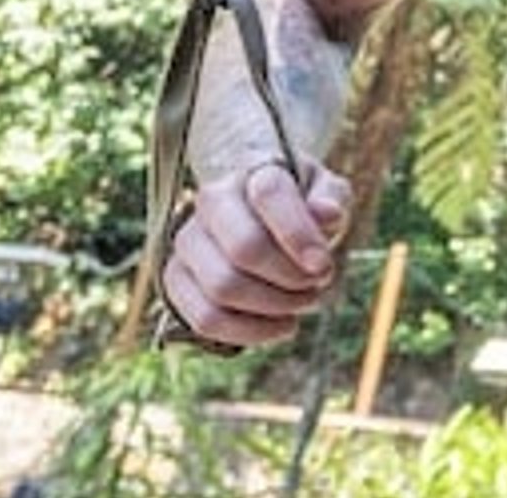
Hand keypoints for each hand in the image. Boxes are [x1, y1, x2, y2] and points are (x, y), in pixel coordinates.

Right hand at [158, 160, 352, 348]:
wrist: (258, 216)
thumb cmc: (298, 204)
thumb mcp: (324, 190)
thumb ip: (330, 198)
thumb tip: (327, 215)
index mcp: (251, 172)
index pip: (270, 193)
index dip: (299, 234)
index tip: (323, 264)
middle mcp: (210, 203)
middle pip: (245, 248)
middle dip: (290, 277)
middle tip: (318, 284)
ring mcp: (187, 242)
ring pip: (223, 288)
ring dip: (274, 306)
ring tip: (303, 302)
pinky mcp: (176, 279)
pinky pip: (205, 319)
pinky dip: (250, 332)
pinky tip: (281, 326)